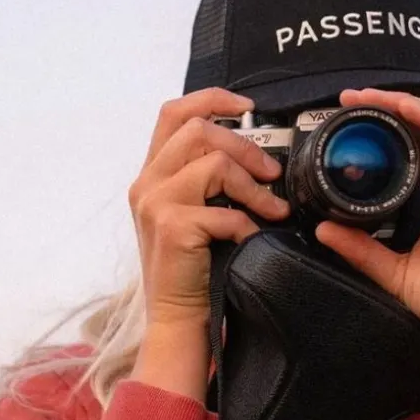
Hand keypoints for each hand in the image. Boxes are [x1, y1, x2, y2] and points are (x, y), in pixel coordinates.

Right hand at [127, 87, 291, 400]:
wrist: (176, 322)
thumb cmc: (195, 273)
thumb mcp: (196, 217)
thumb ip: (208, 183)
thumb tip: (258, 158)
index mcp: (152, 174)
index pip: (174, 112)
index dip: (213, 98)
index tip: (248, 107)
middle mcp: (146, 182)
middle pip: (199, 129)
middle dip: (246, 146)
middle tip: (272, 175)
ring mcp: (155, 203)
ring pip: (214, 163)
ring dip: (253, 186)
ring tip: (274, 210)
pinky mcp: (172, 227)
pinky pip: (224, 211)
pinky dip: (247, 225)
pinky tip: (252, 240)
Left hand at [313, 88, 419, 356]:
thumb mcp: (395, 272)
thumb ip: (362, 250)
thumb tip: (323, 229)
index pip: (407, 156)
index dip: (379, 135)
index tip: (344, 123)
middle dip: (386, 112)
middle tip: (350, 99)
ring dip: (405, 107)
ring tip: (372, 97)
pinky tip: (409, 109)